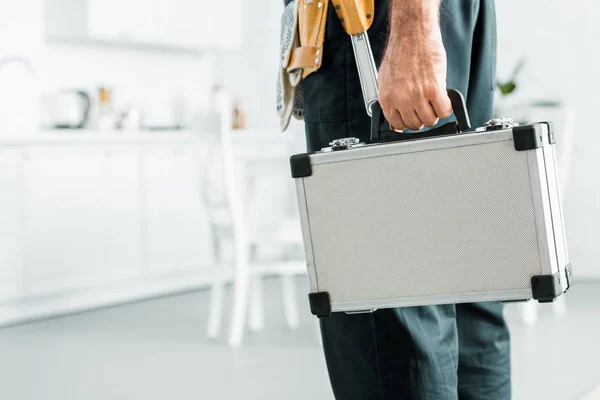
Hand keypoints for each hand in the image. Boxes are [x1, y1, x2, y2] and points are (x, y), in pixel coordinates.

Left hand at [378, 1, 451, 130]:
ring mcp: (418, 96)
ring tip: (434, 102)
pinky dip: (446, 108)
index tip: (412, 118)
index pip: (397, 125)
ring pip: (430, 120)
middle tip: (425, 108)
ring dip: (434, 114)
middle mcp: (401, 99)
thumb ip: (390, 101)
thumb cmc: (400, 52)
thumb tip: (394, 118)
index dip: (406, 122)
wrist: (413, 35)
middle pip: (415, 124)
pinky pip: (444, 111)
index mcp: (387, 98)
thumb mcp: (385, 80)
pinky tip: (444, 99)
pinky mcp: (434, 89)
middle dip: (421, 118)